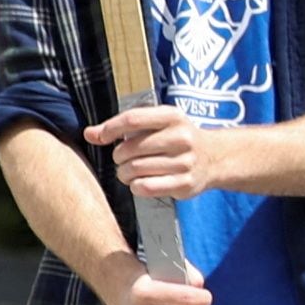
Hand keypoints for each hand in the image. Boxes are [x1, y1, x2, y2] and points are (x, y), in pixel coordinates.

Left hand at [87, 102, 222, 202]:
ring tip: (131, 171)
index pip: (132, 119)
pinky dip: (136, 186)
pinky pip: (145, 187)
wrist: (215, 157)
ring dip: (124, 174)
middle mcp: (182, 137)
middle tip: (124, 159)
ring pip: (134, 170)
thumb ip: (123, 127)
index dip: (110, 129)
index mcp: (173, 117)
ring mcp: (185, 161)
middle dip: (118, 157)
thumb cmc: (176, 139)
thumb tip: (89, 134)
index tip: (101, 138)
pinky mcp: (185, 183)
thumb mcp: (156, 125)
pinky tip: (141, 182)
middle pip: (129, 149)